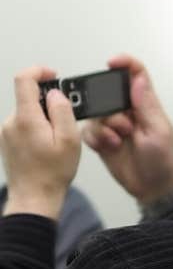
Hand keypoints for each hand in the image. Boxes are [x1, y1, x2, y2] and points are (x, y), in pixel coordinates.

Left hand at [0, 66, 80, 219]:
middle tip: (67, 120)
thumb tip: (57, 94)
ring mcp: (7, 132)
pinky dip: (39, 129)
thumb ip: (63, 111)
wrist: (34, 197)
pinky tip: (49, 146)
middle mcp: (11, 122)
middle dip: (50, 103)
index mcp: (26, 119)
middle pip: (29, 98)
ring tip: (59, 140)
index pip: (24, 79)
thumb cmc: (52, 173)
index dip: (39, 71)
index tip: (52, 75)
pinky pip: (25, 125)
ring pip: (29, 113)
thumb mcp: (70, 140)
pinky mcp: (8, 140)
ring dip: (45, 119)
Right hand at [82, 54, 172, 204]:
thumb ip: (146, 105)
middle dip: (110, 107)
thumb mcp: (158, 131)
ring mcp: (113, 125)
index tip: (111, 63)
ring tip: (118, 140)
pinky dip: (96, 138)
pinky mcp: (101, 139)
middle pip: (108, 93)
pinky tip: (108, 147)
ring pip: (97, 113)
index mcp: (146, 104)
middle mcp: (128, 111)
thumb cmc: (162, 159)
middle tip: (124, 126)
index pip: (136, 75)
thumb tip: (138, 78)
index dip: (125, 64)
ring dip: (106, 126)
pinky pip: (89, 130)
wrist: (152, 187)